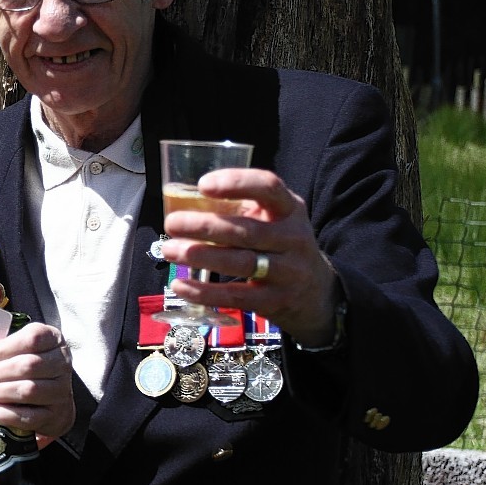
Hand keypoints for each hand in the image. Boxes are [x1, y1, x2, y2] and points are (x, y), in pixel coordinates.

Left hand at [0, 321, 74, 438]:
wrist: (56, 401)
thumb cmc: (33, 369)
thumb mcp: (26, 348)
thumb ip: (7, 346)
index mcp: (53, 341)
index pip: (32, 338)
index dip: (4, 347)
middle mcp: (62, 365)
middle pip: (29, 365)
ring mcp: (61, 392)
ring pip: (28, 390)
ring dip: (1, 391)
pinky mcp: (54, 416)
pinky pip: (28, 416)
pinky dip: (6, 413)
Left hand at [160, 167, 340, 346]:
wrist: (316, 291)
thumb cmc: (281, 244)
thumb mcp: (275, 219)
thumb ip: (241, 208)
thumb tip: (184, 202)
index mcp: (290, 209)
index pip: (269, 187)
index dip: (236, 184)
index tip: (203, 185)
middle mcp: (293, 238)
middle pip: (247, 230)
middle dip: (205, 226)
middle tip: (172, 223)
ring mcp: (287, 271)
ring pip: (240, 263)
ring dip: (200, 257)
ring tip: (169, 250)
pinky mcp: (275, 301)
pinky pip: (236, 296)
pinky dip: (204, 292)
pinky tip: (180, 285)